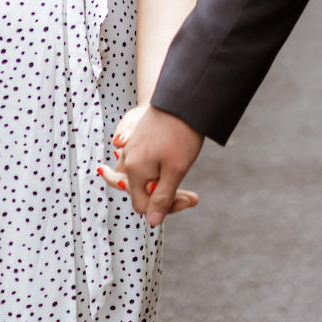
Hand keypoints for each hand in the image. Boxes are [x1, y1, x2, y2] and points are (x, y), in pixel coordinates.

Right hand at [111, 103, 204, 225]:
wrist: (183, 99)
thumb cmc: (180, 135)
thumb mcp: (175, 171)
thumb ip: (162, 197)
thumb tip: (152, 221)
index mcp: (134, 170)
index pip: (143, 205)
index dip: (165, 208)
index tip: (190, 199)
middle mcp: (128, 159)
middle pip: (142, 191)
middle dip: (166, 197)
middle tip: (192, 198)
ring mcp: (133, 148)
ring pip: (144, 178)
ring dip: (163, 184)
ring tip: (183, 186)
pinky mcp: (141, 139)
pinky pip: (145, 164)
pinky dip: (159, 170)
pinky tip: (172, 166)